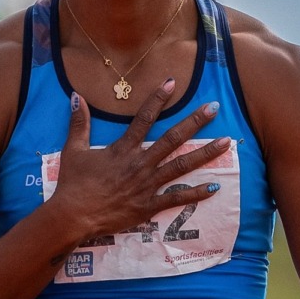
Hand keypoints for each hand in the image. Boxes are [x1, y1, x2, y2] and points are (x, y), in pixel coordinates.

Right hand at [51, 79, 230, 239]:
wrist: (73, 215)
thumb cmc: (73, 184)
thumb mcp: (74, 150)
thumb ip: (79, 122)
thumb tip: (76, 96)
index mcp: (123, 149)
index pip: (144, 118)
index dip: (158, 99)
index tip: (172, 83)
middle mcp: (140, 163)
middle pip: (172, 138)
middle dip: (195, 122)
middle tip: (214, 107)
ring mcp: (147, 185)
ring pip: (181, 165)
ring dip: (205, 153)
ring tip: (225, 142)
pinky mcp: (148, 206)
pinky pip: (177, 198)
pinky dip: (196, 193)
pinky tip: (214, 186)